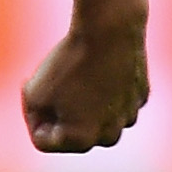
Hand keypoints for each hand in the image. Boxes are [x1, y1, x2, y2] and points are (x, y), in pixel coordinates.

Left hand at [22, 10, 149, 152]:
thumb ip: (36, 117)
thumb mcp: (33, 93)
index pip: (42, 140)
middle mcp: (109, 136)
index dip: (31, 114)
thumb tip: (51, 123)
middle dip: (58, 112)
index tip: (31, 89)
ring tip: (78, 73)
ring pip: (94, 114)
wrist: (110, 30)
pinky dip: (104, 85)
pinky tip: (100, 65)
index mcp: (81, 141)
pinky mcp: (140, 97)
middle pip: (70, 130)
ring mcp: (129, 117)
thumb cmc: (68, 62)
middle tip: (54, 82)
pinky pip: (113, 97)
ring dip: (82, 100)